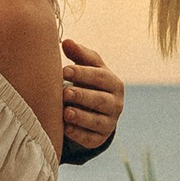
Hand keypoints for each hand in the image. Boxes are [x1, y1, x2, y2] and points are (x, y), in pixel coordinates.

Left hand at [60, 35, 123, 159]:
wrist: (96, 109)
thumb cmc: (90, 82)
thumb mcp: (88, 67)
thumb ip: (79, 54)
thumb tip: (66, 41)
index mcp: (114, 83)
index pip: (101, 77)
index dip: (83, 74)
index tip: (64, 71)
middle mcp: (116, 103)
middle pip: (100, 100)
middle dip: (82, 96)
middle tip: (65, 93)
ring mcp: (109, 122)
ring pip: (97, 121)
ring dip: (81, 117)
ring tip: (66, 112)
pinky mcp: (99, 138)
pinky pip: (91, 138)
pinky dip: (79, 134)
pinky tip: (66, 129)